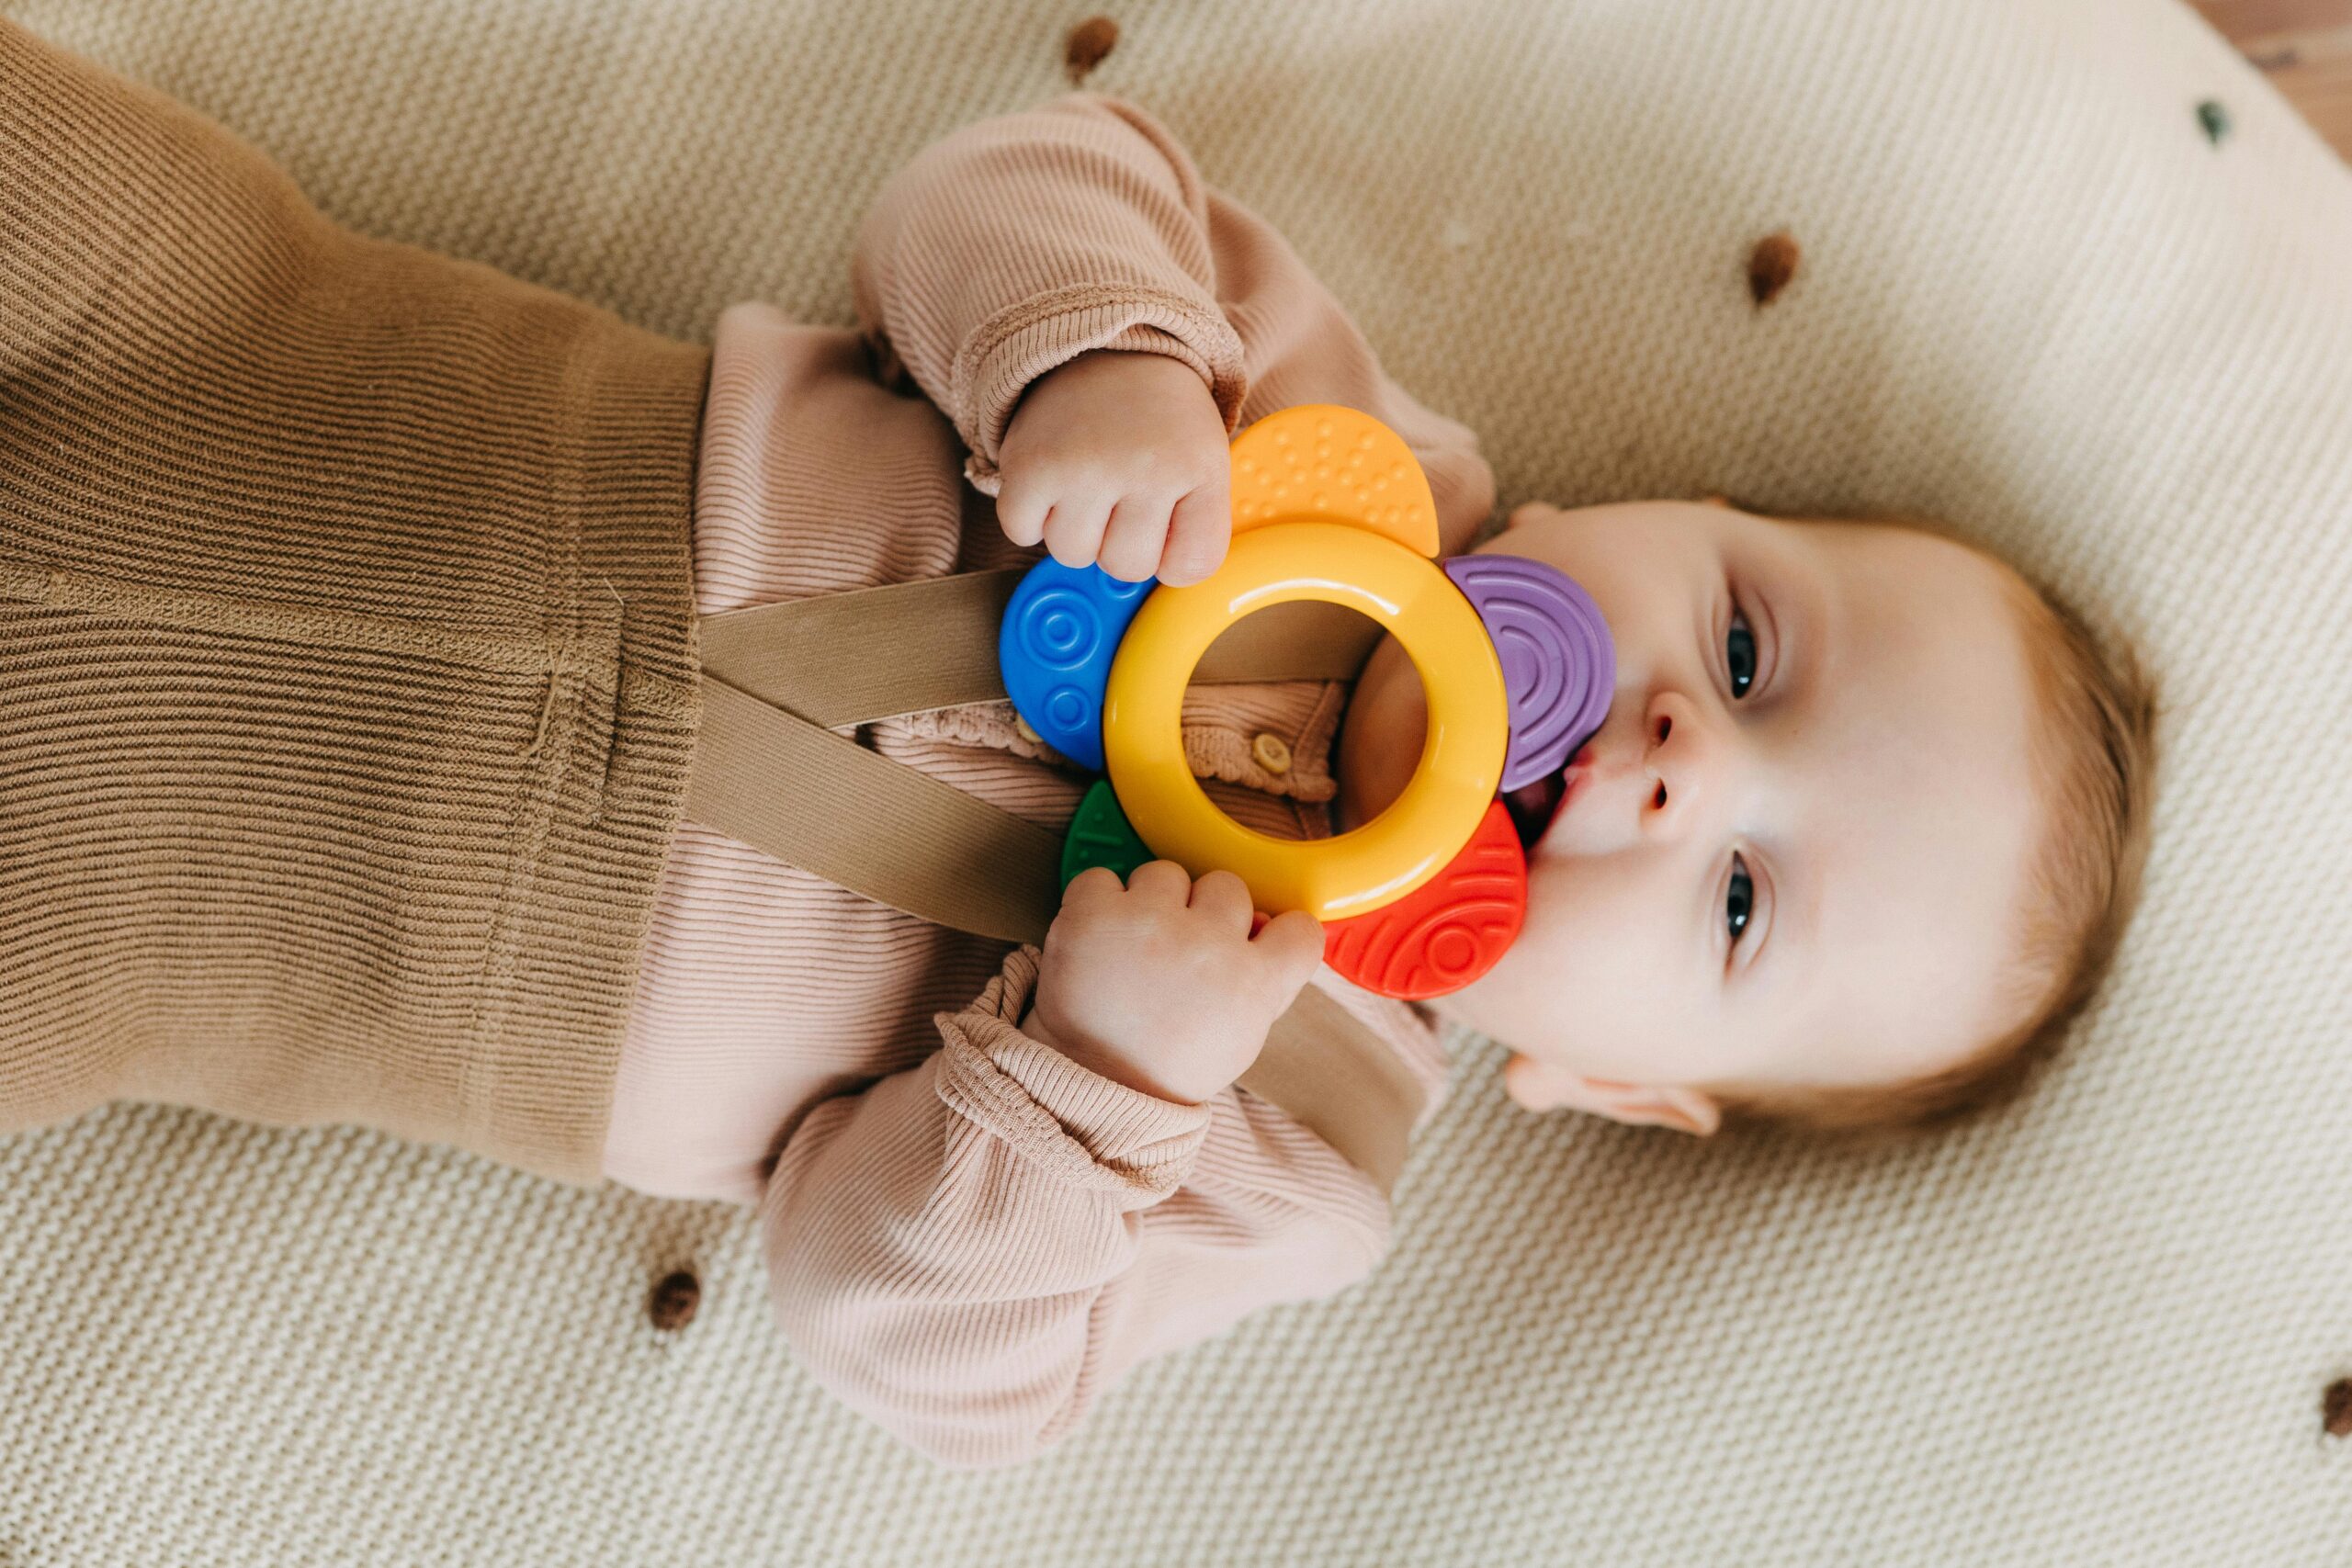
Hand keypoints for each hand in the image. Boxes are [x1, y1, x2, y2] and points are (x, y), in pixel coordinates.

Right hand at [995, 349, 1233, 585]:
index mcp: (1197, 469)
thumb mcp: (1203, 466)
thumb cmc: (1159, 425)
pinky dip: (1030, 516)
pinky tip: (1052, 482)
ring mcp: (1083, 467)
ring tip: (1087, 483)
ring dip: (1076, 529)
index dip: (1174, 555)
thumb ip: (1193, 531)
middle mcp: (1143, 467)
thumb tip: (1150, 593)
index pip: (1190, 567)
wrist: (1106, 350)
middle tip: (1122, 495)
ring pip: (1072, 555)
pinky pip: (1022, 532)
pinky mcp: (1030, 466)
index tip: (1169, 521)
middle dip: (1121, 542)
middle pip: (1126, 568)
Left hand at [1019, 861, 1324, 1104]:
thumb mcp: (1236, 1038)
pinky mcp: (1096, 914)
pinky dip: (1096, 901)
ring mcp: (1152, 922)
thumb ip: (1260, 982)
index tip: (1254, 938)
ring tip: (1131, 948)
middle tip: (1176, 950)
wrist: (1090, 1089)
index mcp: (1254, 983)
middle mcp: (1210, 944)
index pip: (1301, 929)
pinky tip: (1097, 939)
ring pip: (1166, 873)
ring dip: (1149, 901)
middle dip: (1202, 911)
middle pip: (1227, 885)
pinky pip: (1101, 877)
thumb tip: (1261, 925)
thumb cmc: (1163, 1065)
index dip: (1277, 930)